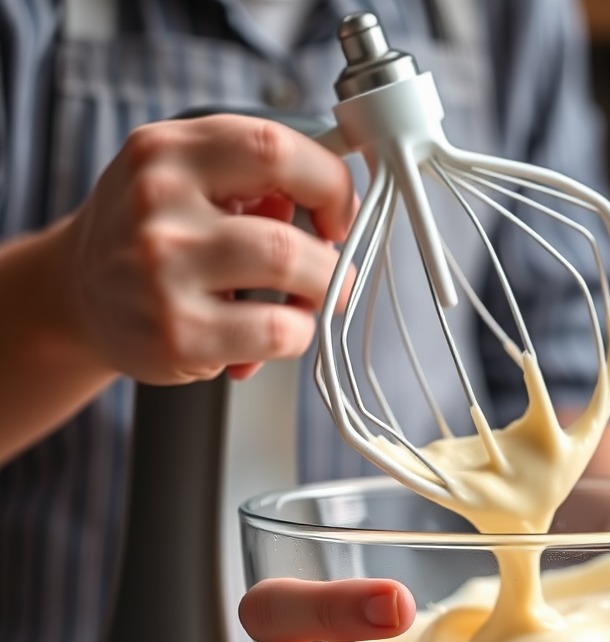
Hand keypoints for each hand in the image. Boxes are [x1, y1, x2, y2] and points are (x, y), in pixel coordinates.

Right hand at [57, 114, 355, 384]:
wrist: (79, 296)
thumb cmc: (154, 238)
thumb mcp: (188, 183)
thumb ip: (259, 185)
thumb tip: (340, 211)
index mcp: (169, 151)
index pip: (275, 148)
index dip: (330, 183)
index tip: (339, 213)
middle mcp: (157, 204)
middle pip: (286, 230)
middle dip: (332, 261)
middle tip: (333, 276)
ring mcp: (163, 272)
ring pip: (286, 273)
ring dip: (321, 293)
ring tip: (309, 302)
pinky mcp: (178, 335)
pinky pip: (277, 332)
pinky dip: (298, 334)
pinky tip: (277, 332)